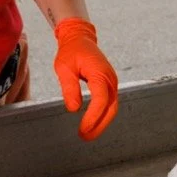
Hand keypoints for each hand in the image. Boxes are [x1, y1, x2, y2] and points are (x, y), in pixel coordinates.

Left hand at [53, 18, 118, 140]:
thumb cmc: (71, 51)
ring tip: (87, 135)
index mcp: (100, 73)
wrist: (79, 38)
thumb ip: (69, 87)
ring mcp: (112, 82)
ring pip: (112, 108)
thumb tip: (74, 109)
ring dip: (101, 123)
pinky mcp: (109, 85)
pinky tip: (91, 124)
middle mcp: (110, 79)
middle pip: (110, 108)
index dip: (93, 117)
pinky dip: (102, 116)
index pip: (100, 100)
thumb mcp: (64, 68)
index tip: (82, 128)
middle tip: (85, 137)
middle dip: (99, 126)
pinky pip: (109, 103)